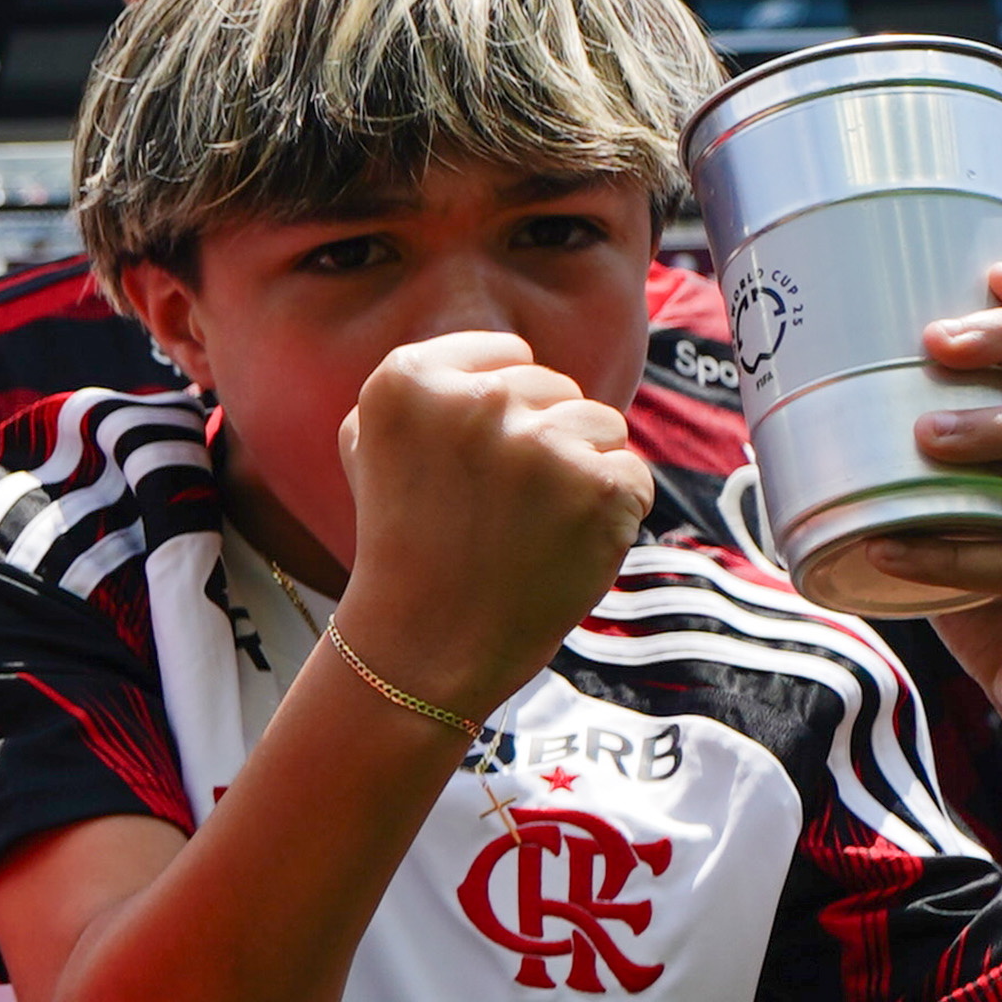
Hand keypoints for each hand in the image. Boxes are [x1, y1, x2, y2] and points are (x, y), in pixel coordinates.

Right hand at [330, 336, 649, 716]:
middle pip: (556, 386)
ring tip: (528, 529)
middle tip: (492, 510)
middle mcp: (476, 401)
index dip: (497, 415)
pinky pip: (632, 474)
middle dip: (539, 442)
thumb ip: (428, 386)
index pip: (507, 353)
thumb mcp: (369, 445)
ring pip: (603, 423)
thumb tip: (504, 355)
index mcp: (409, 380)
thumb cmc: (404, 544)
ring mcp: (541, 445)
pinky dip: (610, 515)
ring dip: (579, 474)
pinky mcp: (597, 488)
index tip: (464, 468)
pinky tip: (561, 549)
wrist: (424, 648)